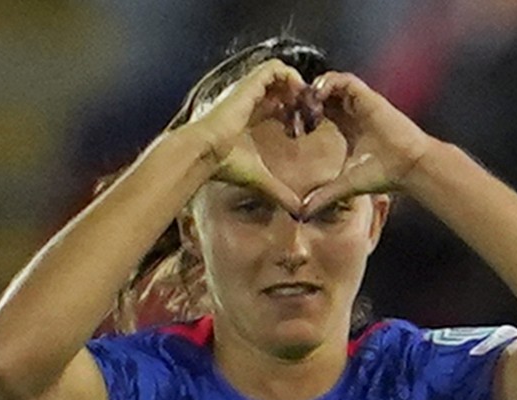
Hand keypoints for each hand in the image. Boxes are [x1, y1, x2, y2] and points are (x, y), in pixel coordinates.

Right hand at [180, 59, 308, 213]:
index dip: (295, 112)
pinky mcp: (249, 84)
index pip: (277, 106)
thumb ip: (280, 192)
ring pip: (280, 74)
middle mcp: (251, 101)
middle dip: (300, 99)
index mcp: (251, 118)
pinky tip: (299, 95)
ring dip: (298, 85)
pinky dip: (291, 76)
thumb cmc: (225, 164)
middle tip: (312, 115)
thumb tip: (298, 214)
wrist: (204, 152)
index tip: (307, 127)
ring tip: (308, 103)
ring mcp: (249, 90)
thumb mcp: (260, 178)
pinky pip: (275, 68)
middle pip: (281, 89)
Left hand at [301, 72, 433, 214]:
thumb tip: (304, 213)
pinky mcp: (368, 97)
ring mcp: (361, 103)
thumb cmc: (385, 174)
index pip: (322, 111)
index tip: (293, 124)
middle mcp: (354, 113)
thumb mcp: (345, 184)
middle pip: (324, 94)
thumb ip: (324, 195)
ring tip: (305, 102)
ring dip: (315, 88)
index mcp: (349, 128)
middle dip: (306, 98)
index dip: (305, 113)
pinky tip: (319, 96)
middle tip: (293, 109)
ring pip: (332, 82)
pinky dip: (328, 82)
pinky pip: (344, 80)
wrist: (409, 167)